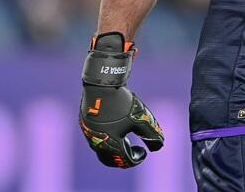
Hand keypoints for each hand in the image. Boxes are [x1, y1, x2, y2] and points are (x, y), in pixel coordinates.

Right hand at [79, 32, 164, 167]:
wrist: (102, 84)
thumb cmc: (122, 102)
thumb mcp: (141, 118)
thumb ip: (151, 134)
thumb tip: (159, 146)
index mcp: (111, 144)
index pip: (125, 160)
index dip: (137, 158)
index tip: (144, 152)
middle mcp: (98, 142)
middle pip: (110, 159)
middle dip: (123, 158)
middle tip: (132, 152)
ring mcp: (89, 133)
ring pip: (101, 149)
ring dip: (114, 149)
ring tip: (125, 140)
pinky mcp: (85, 123)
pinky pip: (96, 138)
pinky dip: (106, 139)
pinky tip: (115, 129)